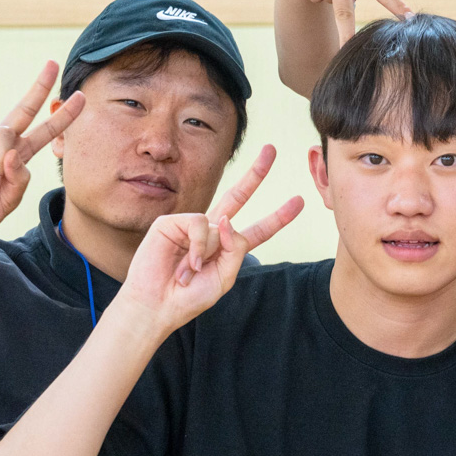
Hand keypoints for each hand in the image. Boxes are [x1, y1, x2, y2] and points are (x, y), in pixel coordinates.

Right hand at [0, 62, 85, 254]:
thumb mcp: (10, 198)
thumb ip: (20, 178)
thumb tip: (14, 154)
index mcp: (16, 154)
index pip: (43, 131)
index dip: (62, 116)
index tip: (79, 96)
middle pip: (23, 110)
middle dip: (39, 87)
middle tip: (52, 64)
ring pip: (5, 137)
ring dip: (0, 166)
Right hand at [113, 145, 302, 334]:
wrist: (157, 305)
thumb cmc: (189, 297)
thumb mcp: (225, 277)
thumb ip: (236, 249)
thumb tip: (228, 219)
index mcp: (227, 248)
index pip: (258, 230)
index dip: (278, 217)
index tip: (298, 201)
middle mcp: (211, 232)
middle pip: (238, 197)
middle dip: (256, 175)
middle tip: (271, 149)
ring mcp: (191, 225)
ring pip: (220, 221)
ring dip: (209, 252)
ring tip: (192, 271)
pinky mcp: (171, 222)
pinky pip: (199, 223)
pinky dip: (197, 245)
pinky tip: (186, 262)